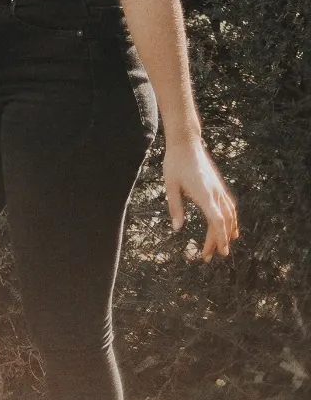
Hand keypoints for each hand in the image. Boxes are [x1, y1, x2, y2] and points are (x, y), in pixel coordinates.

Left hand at [162, 138, 238, 260]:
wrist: (186, 142)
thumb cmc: (175, 163)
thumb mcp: (170, 185)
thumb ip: (175, 207)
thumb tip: (177, 229)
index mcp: (204, 194)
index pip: (216, 221)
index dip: (219, 238)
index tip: (220, 252)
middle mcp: (216, 193)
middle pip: (223, 222)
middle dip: (217, 241)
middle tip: (208, 257)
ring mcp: (219, 189)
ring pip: (229, 216)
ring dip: (226, 233)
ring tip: (221, 248)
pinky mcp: (218, 186)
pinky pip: (229, 207)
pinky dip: (230, 220)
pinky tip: (229, 228)